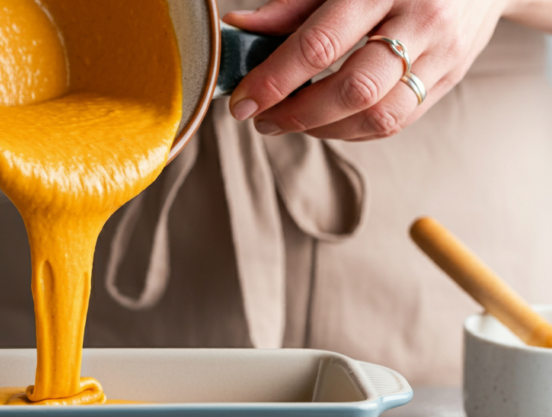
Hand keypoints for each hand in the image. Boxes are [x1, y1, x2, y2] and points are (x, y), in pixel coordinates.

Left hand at [223, 0, 520, 140]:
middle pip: (354, 89)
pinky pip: (397, 121)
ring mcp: (442, 53)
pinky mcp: (450, 78)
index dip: (274, 80)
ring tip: (291, 122)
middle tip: (263, 119)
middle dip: (298, 114)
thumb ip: (292, 5)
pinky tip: (327, 121)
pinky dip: (353, 130)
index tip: (242, 102)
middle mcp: (420, 19)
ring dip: (325, 130)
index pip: (320, 45)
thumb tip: (239, 28)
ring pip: (380, 116)